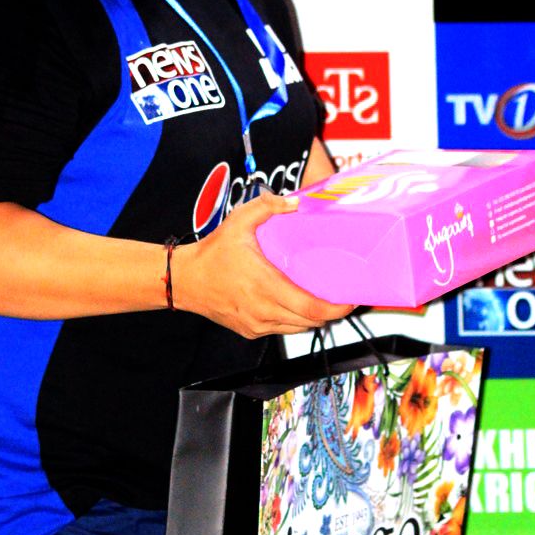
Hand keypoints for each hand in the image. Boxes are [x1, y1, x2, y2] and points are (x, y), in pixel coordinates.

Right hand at [172, 191, 353, 338]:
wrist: (184, 280)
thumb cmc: (211, 254)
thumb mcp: (238, 222)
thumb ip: (268, 207)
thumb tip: (295, 203)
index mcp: (266, 286)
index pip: (312, 308)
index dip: (336, 309)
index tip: (350, 300)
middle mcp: (264, 310)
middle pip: (310, 322)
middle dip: (330, 312)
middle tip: (341, 298)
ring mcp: (257, 324)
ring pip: (297, 328)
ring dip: (311, 317)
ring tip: (320, 301)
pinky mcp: (250, 331)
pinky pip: (280, 330)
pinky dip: (292, 320)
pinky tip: (293, 304)